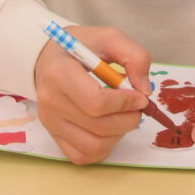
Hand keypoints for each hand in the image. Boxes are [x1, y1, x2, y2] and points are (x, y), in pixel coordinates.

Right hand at [33, 26, 150, 164]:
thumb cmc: (81, 47)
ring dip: (118, 134)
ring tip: (122, 115)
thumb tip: (145, 91)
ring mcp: (51, 122)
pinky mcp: (54, 136)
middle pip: (99, 127)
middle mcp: (51, 101)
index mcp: (60, 73)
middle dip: (128, 119)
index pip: (96, 102)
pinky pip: (83, 156)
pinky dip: (104, 147)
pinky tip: (109, 128)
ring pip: (94, 146)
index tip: (139, 96)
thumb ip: (134, 56)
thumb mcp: (109, 38)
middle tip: (136, 106)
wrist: (49, 58)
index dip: (125, 103)